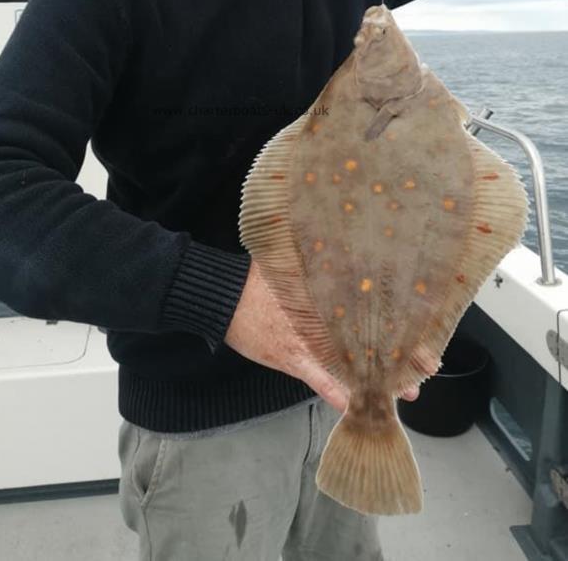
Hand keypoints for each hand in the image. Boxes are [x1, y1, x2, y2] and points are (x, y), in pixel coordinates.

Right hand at [224, 260, 439, 411]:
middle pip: (370, 336)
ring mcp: (309, 339)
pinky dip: (337, 392)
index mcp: (327, 294)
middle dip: (401, 353)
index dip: (402, 320)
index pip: (373, 309)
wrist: (225, 295)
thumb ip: (319, 263)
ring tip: (406, 391)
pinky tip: (355, 404)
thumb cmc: (258, 277)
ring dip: (378, 378)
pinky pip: (319, 379)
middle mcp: (324, 317)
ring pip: (352, 362)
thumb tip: (345, 248)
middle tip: (428, 365)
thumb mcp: (293, 264)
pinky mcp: (291, 357)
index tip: (425, 327)